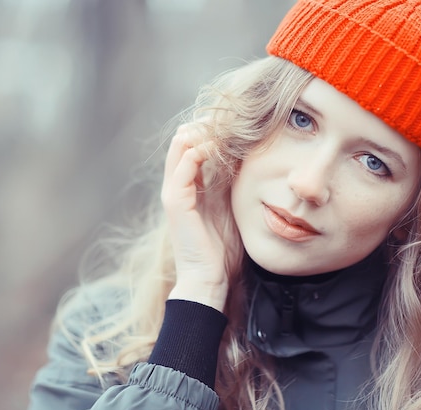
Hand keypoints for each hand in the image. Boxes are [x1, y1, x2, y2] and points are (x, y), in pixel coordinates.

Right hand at [161, 122, 228, 311]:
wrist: (210, 278)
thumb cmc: (223, 248)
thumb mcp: (231, 206)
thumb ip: (231, 183)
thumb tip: (247, 157)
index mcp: (190, 185)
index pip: (193, 143)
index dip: (212, 129)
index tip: (237, 123)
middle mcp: (178, 184)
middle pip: (184, 138)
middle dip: (207, 125)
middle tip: (233, 120)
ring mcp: (173, 191)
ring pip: (180, 144)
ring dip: (204, 132)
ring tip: (227, 129)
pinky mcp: (174, 200)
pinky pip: (185, 163)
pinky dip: (202, 150)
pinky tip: (221, 149)